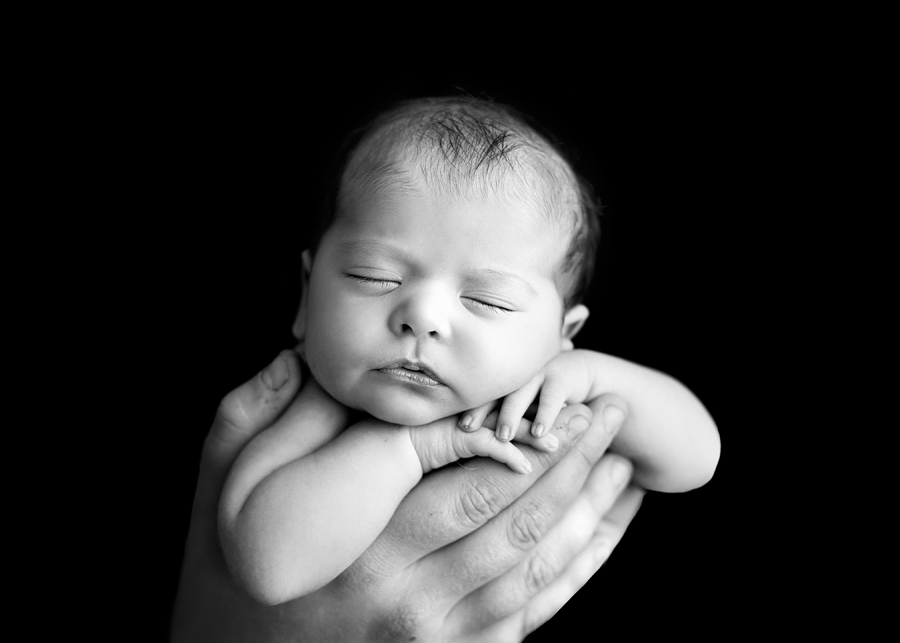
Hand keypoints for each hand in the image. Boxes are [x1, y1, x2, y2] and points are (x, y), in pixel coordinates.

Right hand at [171, 350, 643, 641]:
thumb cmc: (228, 579)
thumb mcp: (222, 490)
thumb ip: (260, 416)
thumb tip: (308, 356)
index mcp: (360, 539)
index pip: (459, 469)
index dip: (519, 425)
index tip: (554, 387)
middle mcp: (407, 591)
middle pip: (513, 512)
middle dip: (573, 457)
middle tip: (612, 410)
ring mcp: (435, 636)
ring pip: (534, 564)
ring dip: (588, 511)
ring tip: (623, 462)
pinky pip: (531, 617)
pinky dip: (576, 574)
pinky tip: (605, 536)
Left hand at [460, 349, 594, 441]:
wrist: (588, 375)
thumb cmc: (550, 399)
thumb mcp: (528, 408)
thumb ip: (508, 420)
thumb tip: (476, 443)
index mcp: (507, 382)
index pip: (482, 394)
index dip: (468, 408)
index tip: (454, 425)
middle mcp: (520, 376)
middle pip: (495, 392)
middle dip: (479, 409)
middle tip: (465, 428)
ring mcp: (540, 374)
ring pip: (520, 393)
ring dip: (510, 414)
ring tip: (502, 436)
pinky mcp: (563, 377)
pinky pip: (552, 396)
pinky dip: (545, 414)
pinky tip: (539, 432)